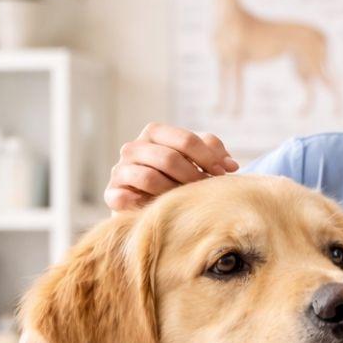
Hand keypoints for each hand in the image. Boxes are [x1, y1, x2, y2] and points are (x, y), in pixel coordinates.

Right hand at [105, 123, 238, 210]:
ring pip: (148, 177)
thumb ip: (211, 153)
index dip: (207, 157)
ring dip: (172, 191)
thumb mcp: (195, 160)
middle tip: (206, 190)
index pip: (184, 139)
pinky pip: (125, 198)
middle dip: (192, 176)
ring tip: (187, 201)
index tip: (223, 173)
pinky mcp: (111, 194)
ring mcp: (120, 171)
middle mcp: (133, 148)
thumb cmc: (176, 177)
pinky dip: (143, 204)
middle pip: (167, 158)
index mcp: (154, 133)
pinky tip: (159, 209)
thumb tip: (231, 165)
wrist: (147, 204)